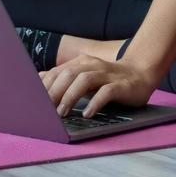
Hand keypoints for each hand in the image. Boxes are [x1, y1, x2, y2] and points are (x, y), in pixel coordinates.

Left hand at [40, 52, 160, 117]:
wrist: (141, 73)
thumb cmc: (108, 79)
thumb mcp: (84, 76)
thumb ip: (64, 77)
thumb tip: (40, 79)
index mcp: (81, 63)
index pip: (57, 72)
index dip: (45, 86)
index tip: (34, 101)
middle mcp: (92, 65)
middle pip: (68, 74)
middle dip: (54, 91)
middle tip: (45, 110)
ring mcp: (107, 74)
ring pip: (84, 80)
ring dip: (70, 96)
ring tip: (62, 113)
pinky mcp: (120, 85)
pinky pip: (106, 92)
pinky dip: (94, 103)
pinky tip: (87, 113)